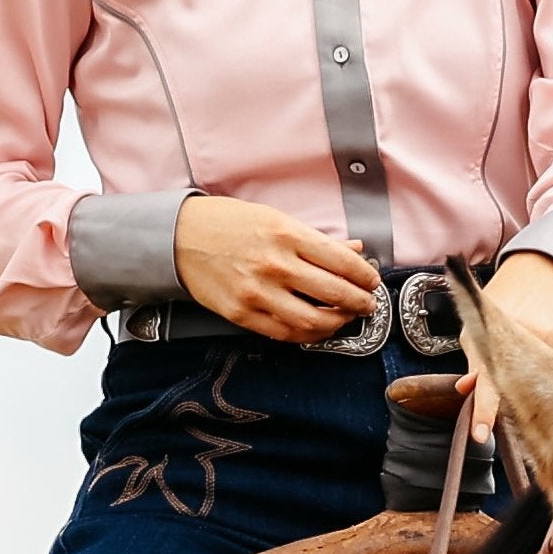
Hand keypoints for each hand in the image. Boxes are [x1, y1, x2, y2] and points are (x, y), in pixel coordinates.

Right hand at [171, 195, 383, 340]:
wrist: (180, 237)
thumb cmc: (228, 223)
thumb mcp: (275, 219)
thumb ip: (316, 239)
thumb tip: (354, 250)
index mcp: (287, 235)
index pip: (343, 262)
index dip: (365, 276)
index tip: (372, 281)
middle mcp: (275, 265)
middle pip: (335, 294)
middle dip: (360, 303)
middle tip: (367, 304)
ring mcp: (257, 292)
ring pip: (313, 322)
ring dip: (337, 324)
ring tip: (344, 318)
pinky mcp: (241, 314)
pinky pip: (283, 333)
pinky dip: (306, 335)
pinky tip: (315, 328)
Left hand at [468, 247, 552, 439]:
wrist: (545, 270)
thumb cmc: (508, 297)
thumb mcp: (477, 324)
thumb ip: (475, 361)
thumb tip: (467, 390)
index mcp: (500, 338)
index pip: (489, 383)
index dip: (484, 412)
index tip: (481, 435)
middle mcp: (530, 343)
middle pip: (521, 393)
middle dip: (515, 397)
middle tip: (517, 380)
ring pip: (545, 390)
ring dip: (536, 381)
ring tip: (534, 346)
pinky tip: (550, 348)